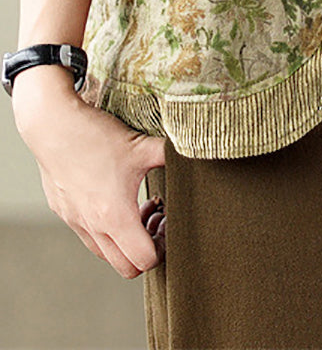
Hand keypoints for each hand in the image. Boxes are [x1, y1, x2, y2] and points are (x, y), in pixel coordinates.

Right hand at [14, 81, 166, 278]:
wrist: (52, 125)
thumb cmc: (96, 136)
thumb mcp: (141, 145)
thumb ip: (172, 155)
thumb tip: (198, 151)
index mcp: (115, 217)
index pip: (144, 261)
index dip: (163, 248)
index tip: (168, 222)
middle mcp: (93, 227)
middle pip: (126, 267)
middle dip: (146, 251)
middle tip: (156, 220)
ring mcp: (76, 221)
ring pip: (105, 253)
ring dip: (125, 241)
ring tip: (138, 208)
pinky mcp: (64, 211)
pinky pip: (88, 234)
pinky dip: (106, 228)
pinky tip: (114, 195)